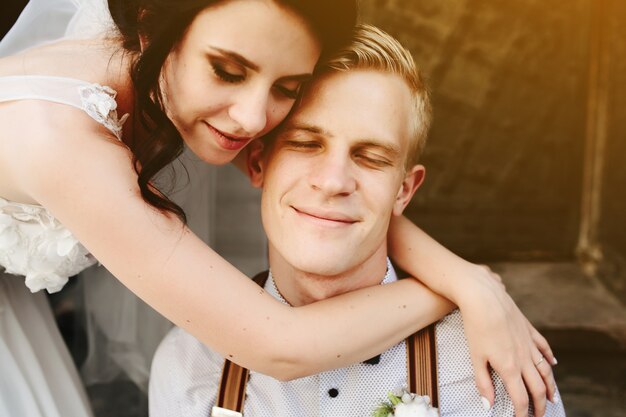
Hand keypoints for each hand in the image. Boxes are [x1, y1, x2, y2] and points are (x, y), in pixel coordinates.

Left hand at [457, 265, 556, 416]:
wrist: (484, 297)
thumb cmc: (475, 326)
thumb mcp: (475, 357)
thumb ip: (483, 383)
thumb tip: (488, 405)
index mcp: (509, 367)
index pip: (521, 398)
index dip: (522, 412)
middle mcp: (524, 357)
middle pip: (538, 387)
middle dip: (540, 405)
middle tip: (541, 416)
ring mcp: (528, 343)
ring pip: (545, 370)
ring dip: (550, 386)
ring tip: (553, 398)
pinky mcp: (528, 329)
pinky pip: (543, 347)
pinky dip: (549, 358)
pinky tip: (552, 364)